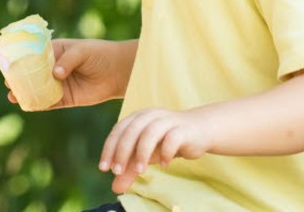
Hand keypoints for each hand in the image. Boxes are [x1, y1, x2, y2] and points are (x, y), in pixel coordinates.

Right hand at [2, 38, 132, 109]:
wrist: (117, 72)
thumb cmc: (99, 54)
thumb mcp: (83, 51)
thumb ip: (68, 60)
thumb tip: (56, 74)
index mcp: (55, 52)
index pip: (34, 54)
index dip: (21, 59)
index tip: (8, 62)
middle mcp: (53, 68)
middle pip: (32, 74)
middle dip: (19, 78)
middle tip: (8, 81)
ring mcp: (59, 84)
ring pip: (38, 90)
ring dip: (25, 93)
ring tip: (13, 95)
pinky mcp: (66, 98)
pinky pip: (49, 103)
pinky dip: (39, 105)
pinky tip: (28, 106)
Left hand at [100, 107, 214, 193]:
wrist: (199, 130)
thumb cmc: (167, 141)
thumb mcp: (146, 155)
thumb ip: (130, 169)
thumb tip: (115, 188)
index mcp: (139, 117)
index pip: (119, 130)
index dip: (110, 148)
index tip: (104, 168)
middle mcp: (151, 115)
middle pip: (132, 130)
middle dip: (122, 152)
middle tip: (118, 172)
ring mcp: (168, 120)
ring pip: (151, 132)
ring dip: (142, 152)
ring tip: (140, 171)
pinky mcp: (183, 129)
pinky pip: (173, 138)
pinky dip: (166, 152)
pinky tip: (165, 165)